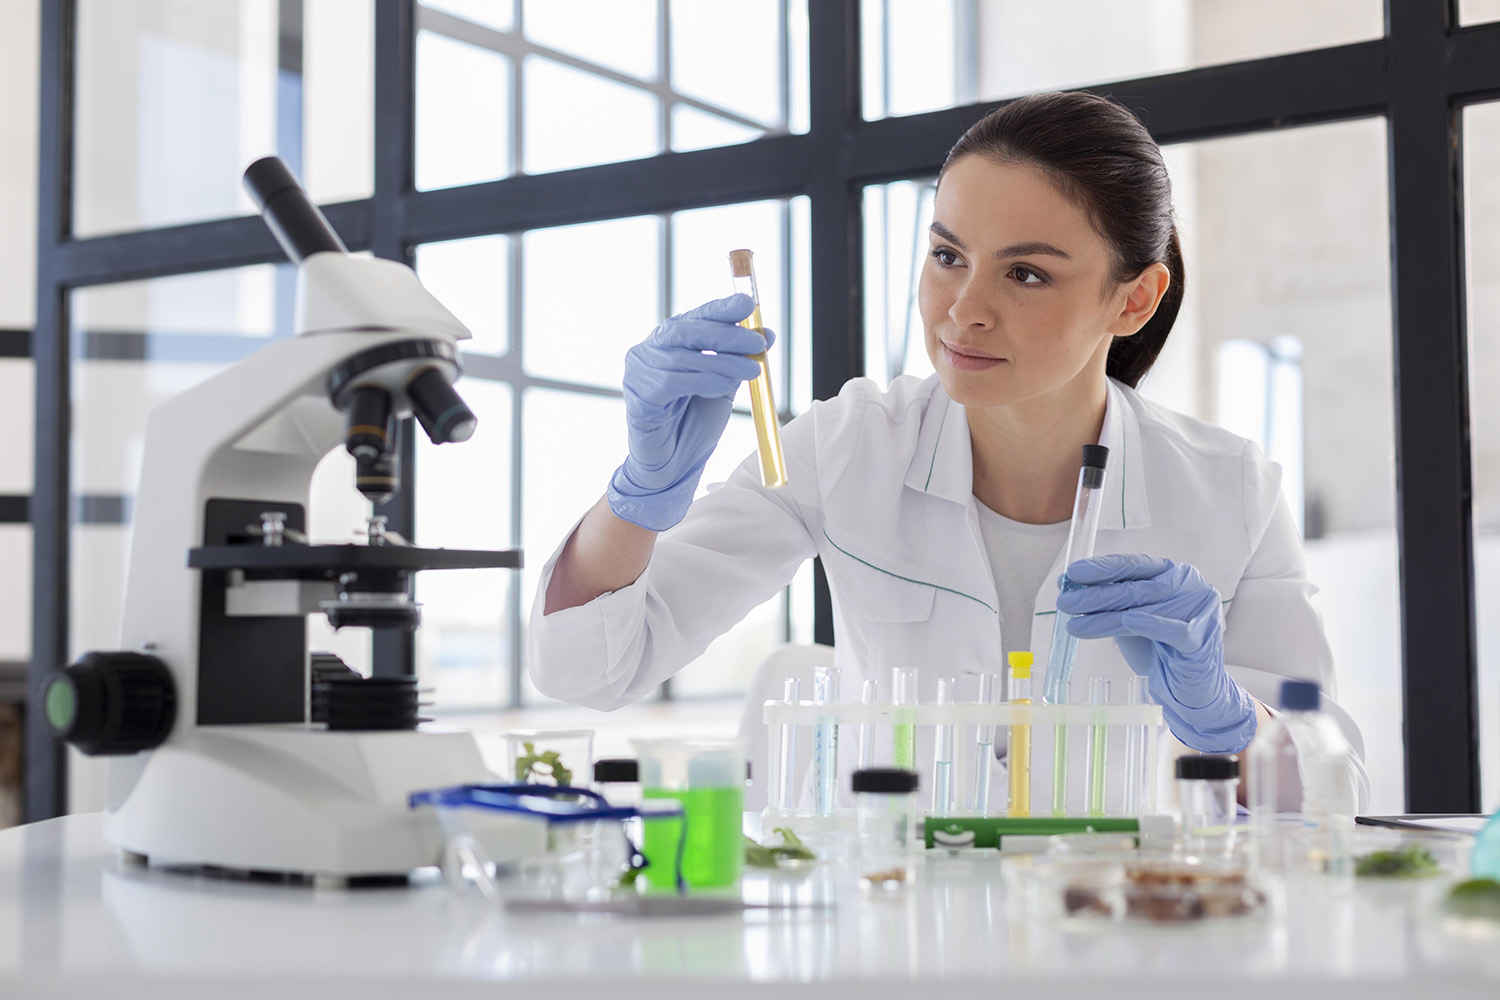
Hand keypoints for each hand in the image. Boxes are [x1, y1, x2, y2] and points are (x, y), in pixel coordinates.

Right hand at [606, 294, 773, 530]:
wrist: (673, 464)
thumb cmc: (694, 422)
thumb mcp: (723, 385)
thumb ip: (738, 360)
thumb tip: (766, 333)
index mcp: (672, 341)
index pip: (697, 316)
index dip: (722, 308)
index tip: (748, 304)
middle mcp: (651, 349)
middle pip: (688, 330)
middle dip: (727, 334)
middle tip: (758, 344)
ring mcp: (639, 371)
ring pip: (683, 357)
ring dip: (722, 363)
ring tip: (751, 371)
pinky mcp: (638, 395)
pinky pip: (672, 382)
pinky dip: (701, 381)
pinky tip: (721, 388)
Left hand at [1057, 554, 1256, 753]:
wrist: (1187, 690)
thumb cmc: (1158, 650)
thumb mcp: (1130, 621)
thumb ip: (1109, 602)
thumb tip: (1069, 586)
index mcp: (1172, 574)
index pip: (1134, 565)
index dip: (1102, 568)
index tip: (1072, 573)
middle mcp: (1189, 586)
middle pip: (1135, 587)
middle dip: (1095, 595)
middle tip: (1064, 602)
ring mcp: (1199, 610)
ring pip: (1145, 608)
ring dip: (1105, 617)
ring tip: (1074, 625)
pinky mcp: (1201, 638)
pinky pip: (1173, 628)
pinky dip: (1150, 624)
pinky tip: (1127, 621)